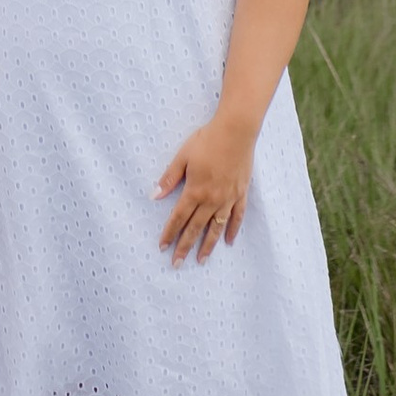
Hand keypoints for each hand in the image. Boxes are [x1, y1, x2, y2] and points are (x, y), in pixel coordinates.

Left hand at [154, 113, 253, 265]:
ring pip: (216, 227)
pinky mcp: (241, 194)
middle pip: (195, 228)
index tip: (162, 247)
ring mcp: (228, 198)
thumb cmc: (207, 141)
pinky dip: (233, 230)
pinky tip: (228, 241)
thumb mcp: (183, 156)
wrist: (236, 132)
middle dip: (185, 247)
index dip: (169, 233)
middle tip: (177, 264)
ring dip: (208, 245)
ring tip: (201, 260)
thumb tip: (154, 196)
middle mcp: (211, 199)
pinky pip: (237, 217)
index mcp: (195, 190)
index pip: (179, 217)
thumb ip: (169, 178)